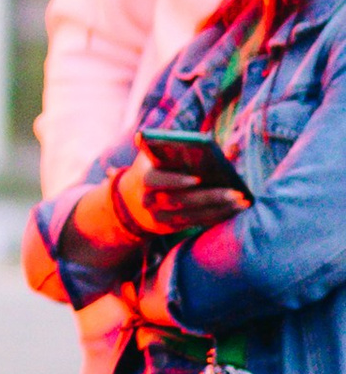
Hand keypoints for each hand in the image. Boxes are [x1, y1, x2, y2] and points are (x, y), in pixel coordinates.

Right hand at [114, 150, 242, 237]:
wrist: (131, 199)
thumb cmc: (154, 167)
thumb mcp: (159, 154)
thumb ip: (183, 146)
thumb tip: (228, 148)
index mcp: (144, 178)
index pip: (158, 180)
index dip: (176, 180)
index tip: (197, 179)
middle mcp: (149, 201)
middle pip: (182, 200)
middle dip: (211, 197)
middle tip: (236, 193)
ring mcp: (160, 217)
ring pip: (193, 215)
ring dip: (220, 210)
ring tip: (242, 202)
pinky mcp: (171, 227)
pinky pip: (197, 223)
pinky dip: (217, 217)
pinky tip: (234, 210)